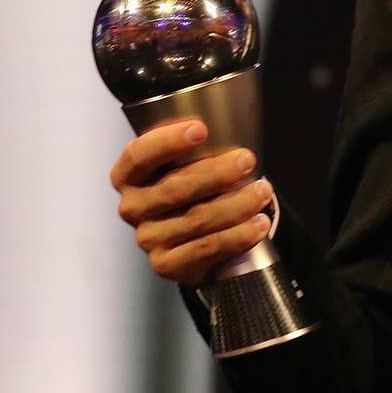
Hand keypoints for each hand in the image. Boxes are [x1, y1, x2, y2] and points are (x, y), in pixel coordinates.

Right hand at [110, 118, 274, 287]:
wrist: (196, 241)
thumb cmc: (194, 191)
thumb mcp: (185, 165)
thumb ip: (196, 149)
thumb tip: (235, 128)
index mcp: (129, 176)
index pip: (138, 156)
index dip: (167, 142)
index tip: (201, 129)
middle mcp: (133, 207)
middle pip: (174, 189)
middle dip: (216, 173)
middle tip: (247, 160)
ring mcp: (148, 239)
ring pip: (196, 219)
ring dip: (235, 204)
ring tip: (262, 191)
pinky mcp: (167, 264)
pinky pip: (206, 249)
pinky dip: (236, 236)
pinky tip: (257, 224)